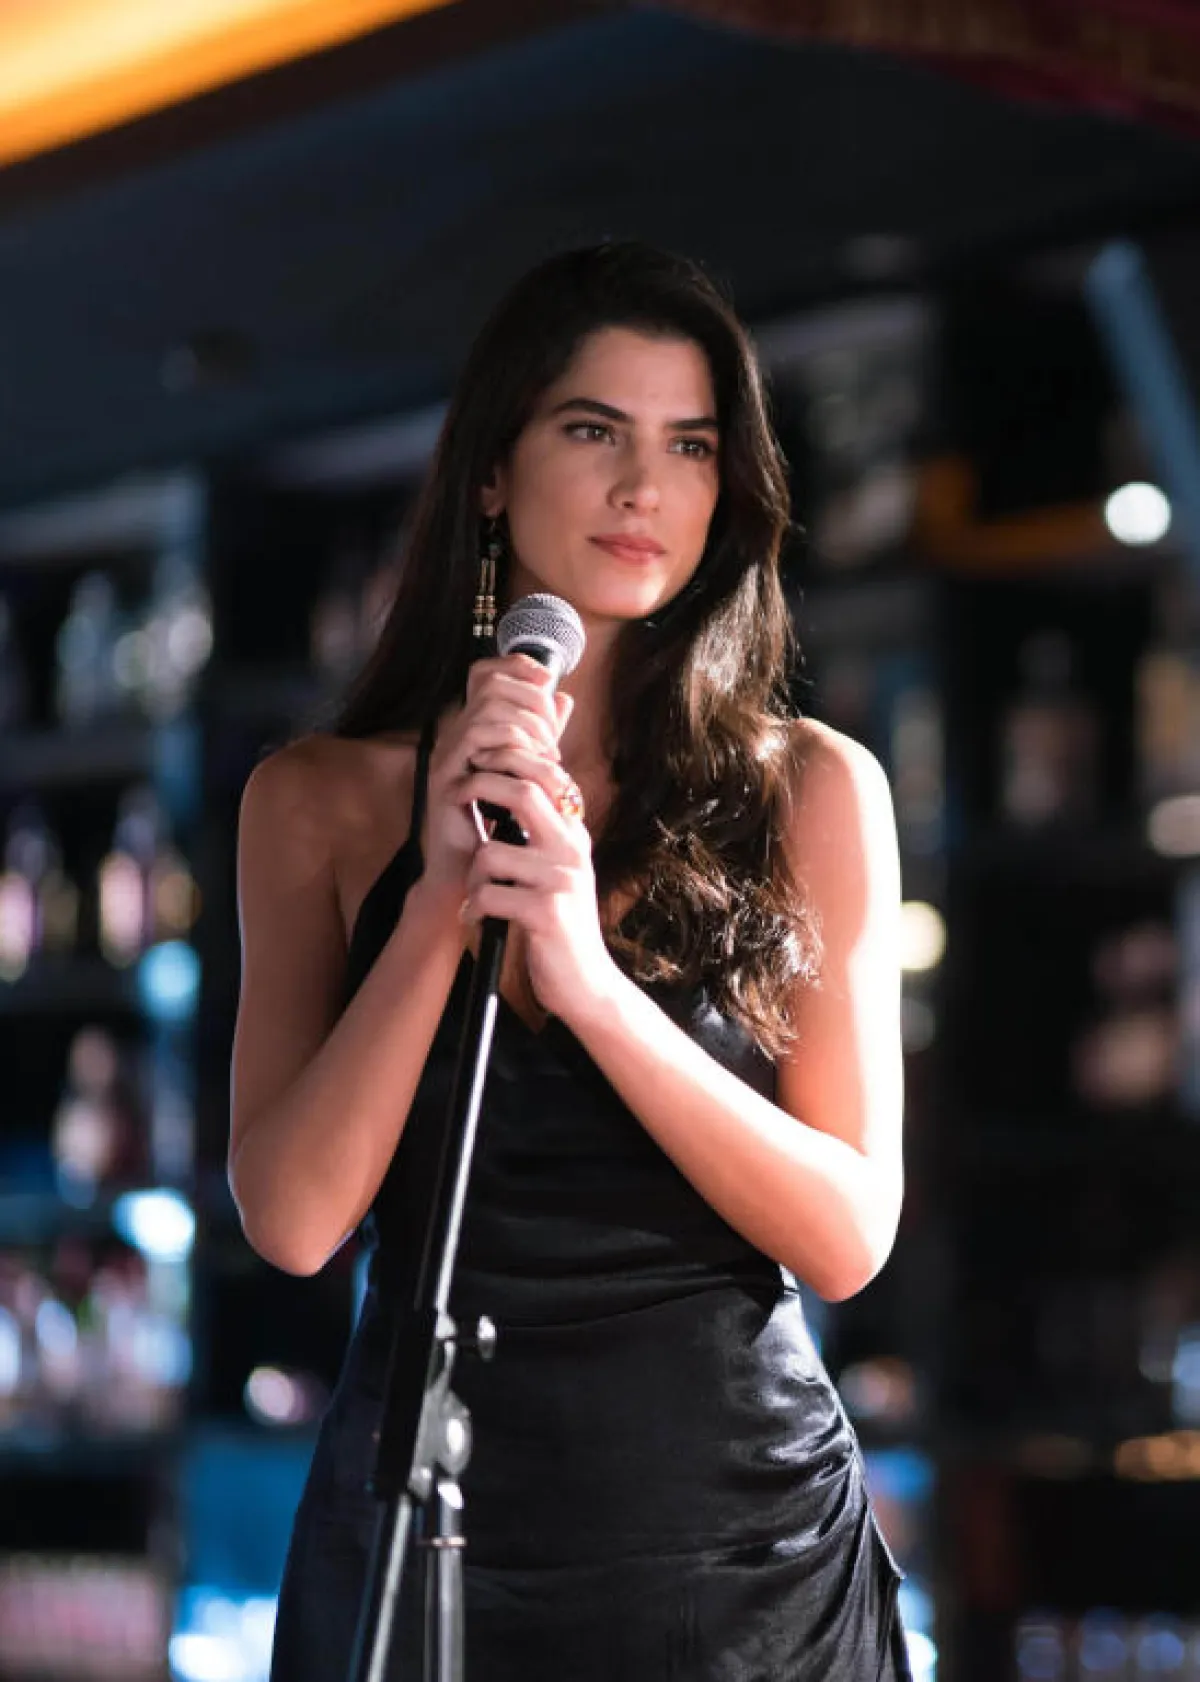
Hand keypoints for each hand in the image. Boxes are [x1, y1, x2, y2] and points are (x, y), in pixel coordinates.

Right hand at [420, 654, 570, 907]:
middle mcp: (456, 736)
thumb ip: (542, 735)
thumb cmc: (500, 826)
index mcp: (474, 729)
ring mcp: (448, 756)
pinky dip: (514, 750)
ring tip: (550, 760)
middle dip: (533, 705)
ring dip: (529, 731)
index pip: (486, 674)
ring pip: (488, 712)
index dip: (518, 667)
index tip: (549, 684)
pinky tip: (534, 771)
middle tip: (554, 740)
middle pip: (490, 686)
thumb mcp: (529, 773)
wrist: (472, 872)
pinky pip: (478, 742)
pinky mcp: (446, 778)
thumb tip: (564, 697)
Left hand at [459, 763, 617, 1027]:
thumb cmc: (561, 924)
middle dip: (480, 786)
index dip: (506, 759)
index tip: (475, 763)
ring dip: (472, 877)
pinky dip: (473, 908)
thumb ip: (542, 834)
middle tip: (454, 795)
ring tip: (477, 896)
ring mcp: (562, 881)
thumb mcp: (560, 870)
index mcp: (574, 834)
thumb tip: (506, 787)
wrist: (586, 982)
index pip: (545, 775)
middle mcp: (573, 850)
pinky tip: (476, 918)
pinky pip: (490, 895)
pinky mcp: (546, 913)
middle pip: (524, 793)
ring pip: (491, 853)